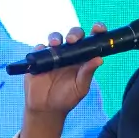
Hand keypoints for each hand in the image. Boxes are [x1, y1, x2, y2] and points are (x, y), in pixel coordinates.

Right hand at [17, 23, 104, 137]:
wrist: (46, 109)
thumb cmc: (67, 98)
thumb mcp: (80, 88)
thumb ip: (88, 73)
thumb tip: (100, 59)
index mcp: (82, 58)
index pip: (91, 41)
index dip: (96, 32)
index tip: (98, 29)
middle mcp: (69, 53)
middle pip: (73, 35)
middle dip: (74, 33)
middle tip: (72, 40)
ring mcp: (53, 55)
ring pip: (55, 38)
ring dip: (56, 37)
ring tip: (56, 44)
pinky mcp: (39, 58)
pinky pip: (39, 48)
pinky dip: (41, 47)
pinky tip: (43, 51)